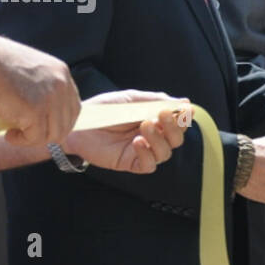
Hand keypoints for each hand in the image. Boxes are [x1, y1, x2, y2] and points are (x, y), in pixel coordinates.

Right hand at [0, 34, 78, 145]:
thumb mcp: (29, 72)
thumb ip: (42, 89)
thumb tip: (46, 116)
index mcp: (60, 72)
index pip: (73, 107)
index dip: (60, 122)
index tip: (44, 128)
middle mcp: (60, 84)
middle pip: (66, 123)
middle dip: (47, 133)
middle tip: (27, 134)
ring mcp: (50, 98)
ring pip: (54, 134)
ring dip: (34, 139)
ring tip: (15, 133)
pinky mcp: (36, 111)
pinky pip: (36, 138)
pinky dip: (22, 141)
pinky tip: (9, 135)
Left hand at [62, 90, 190, 173]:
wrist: (78, 122)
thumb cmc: (105, 109)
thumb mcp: (132, 99)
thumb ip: (156, 101)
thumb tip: (185, 102)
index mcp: (155, 121)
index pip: (178, 123)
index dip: (184, 118)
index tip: (185, 109)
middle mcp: (152, 138)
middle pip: (176, 140)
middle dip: (174, 127)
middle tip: (163, 114)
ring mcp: (142, 151)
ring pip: (165, 153)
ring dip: (159, 139)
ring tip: (144, 125)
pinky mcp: (130, 163)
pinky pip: (149, 165)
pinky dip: (147, 154)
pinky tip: (137, 142)